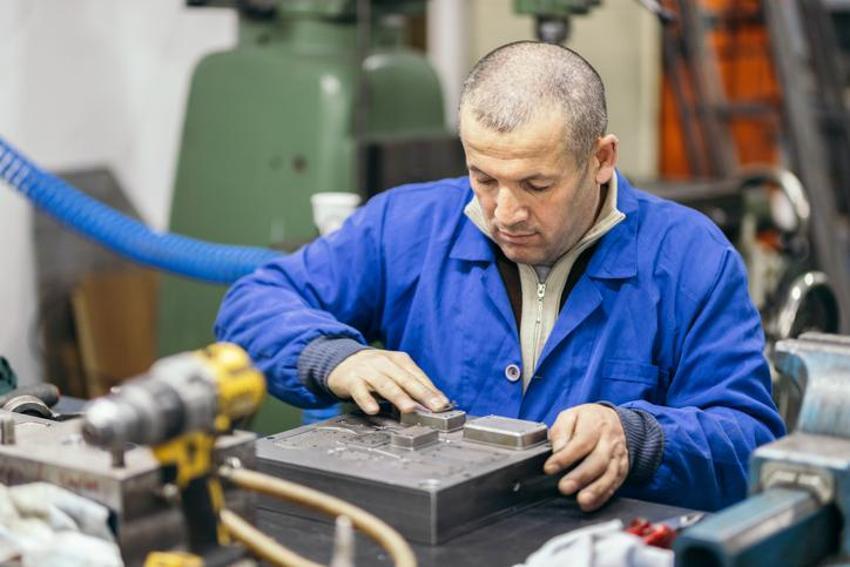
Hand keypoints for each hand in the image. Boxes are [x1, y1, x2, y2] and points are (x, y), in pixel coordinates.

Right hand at [327, 349, 449, 414]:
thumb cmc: (374, 369)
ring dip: (399, 397)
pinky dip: (367, 400)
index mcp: (399, 360)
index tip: (443, 404)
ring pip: (385, 385)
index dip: (431, 390)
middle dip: (422, 394)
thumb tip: (433, 402)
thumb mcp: (394, 371)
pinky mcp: (352, 380)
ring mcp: (368, 371)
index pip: (418, 375)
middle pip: (406, 379)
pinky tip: (373, 410)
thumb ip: (411, 384)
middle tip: (434, 407)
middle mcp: (384, 363)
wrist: (343, 360)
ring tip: (410, 409)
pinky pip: (360, 391)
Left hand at [543, 404, 628, 511]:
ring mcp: (618, 456)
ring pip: (609, 475)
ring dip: (595, 490)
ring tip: (581, 500)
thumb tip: (557, 449)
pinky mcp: (622, 469)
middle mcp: (610, 440)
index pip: (581, 441)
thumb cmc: (587, 420)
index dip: (565, 457)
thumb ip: (561, 431)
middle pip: (598, 460)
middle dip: (581, 476)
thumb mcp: (570, 416)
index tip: (550, 468)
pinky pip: (614, 484)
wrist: (613, 421)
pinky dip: (602, 496)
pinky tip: (590, 504)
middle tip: (564, 487)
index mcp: (595, 424)